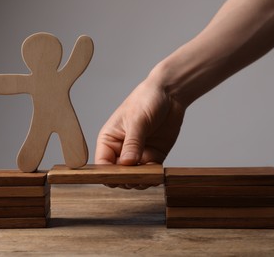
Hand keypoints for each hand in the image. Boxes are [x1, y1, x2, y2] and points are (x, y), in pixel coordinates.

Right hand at [95, 72, 185, 188]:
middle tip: (137, 177)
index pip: (102, 164)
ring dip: (140, 180)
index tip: (120, 177)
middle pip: (118, 174)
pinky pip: (150, 174)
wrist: (170, 94)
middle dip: (126, 179)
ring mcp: (137, 155)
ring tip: (148, 176)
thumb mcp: (137, 120)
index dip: (108, 174)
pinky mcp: (153, 157)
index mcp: (109, 140)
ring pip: (134, 177)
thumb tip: (127, 164)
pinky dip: (153, 177)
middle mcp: (121, 150)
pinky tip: (156, 175)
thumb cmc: (146, 100)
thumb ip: (132, 143)